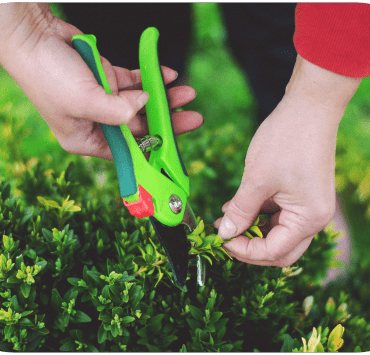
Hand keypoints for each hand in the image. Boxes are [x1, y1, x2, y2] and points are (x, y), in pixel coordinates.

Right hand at [0, 5, 202, 160]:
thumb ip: (118, 112)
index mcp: (88, 139)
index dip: (153, 149)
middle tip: (192, 118)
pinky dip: (150, 78)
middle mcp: (98, 123)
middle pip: (139, 126)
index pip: (127, 150)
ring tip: (187, 93)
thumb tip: (144, 106)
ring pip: (141, 103)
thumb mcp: (83, 101)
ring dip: (164, 97)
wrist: (32, 36)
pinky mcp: (107, 80)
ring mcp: (104, 100)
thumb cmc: (47, 74)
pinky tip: (168, 75)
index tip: (176, 147)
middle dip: (166, 120)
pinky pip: (135, 81)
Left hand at [214, 54, 361, 266]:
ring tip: (224, 218)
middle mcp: (313, 218)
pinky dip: (258, 213)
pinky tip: (236, 205)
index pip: (274, 252)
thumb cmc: (285, 141)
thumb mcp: (256, 180)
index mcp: (308, 219)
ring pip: (277, 231)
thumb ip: (240, 211)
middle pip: (279, 249)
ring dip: (251, 229)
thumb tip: (226, 233)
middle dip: (250, 246)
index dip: (244, 250)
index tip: (221, 240)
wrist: (309, 107)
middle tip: (225, 236)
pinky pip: (278, 213)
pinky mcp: (302, 194)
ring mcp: (309, 205)